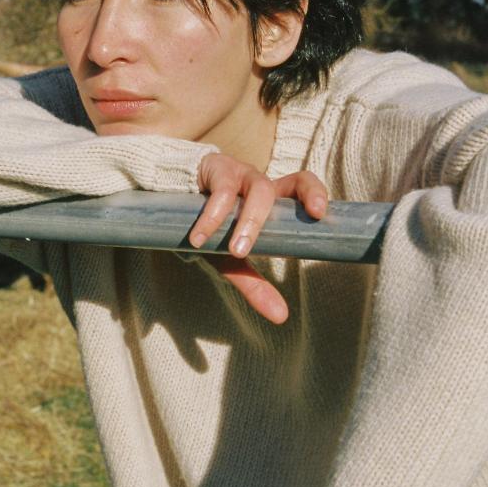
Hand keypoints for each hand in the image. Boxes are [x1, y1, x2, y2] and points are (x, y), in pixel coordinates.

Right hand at [191, 155, 327, 322]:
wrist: (166, 202)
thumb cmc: (210, 230)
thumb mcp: (232, 260)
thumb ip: (255, 286)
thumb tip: (281, 317)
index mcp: (272, 201)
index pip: (302, 186)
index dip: (316, 193)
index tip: (320, 214)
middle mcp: (261, 184)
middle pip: (291, 182)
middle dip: (303, 199)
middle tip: (302, 222)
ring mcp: (240, 173)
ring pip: (259, 189)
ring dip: (250, 222)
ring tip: (235, 252)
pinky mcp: (215, 168)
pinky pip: (222, 191)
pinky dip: (212, 217)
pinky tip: (200, 238)